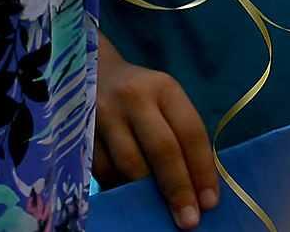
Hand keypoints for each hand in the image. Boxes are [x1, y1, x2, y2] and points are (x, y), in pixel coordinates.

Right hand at [93, 40, 219, 224]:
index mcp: (164, 88)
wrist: (92, 72)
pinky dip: (119, 188)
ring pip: (129, 166)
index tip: (210, 203)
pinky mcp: (80, 133)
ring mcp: (104, 115)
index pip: (190, 132)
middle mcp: (134, 98)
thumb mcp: (165, 100)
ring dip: (146, 195)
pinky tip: (129, 196)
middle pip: (162, 150)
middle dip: (178, 189)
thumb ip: (181, 135)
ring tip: (158, 213)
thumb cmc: (140, 94)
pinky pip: (103, 172)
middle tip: (189, 220)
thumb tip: (196, 188)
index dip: (202, 170)